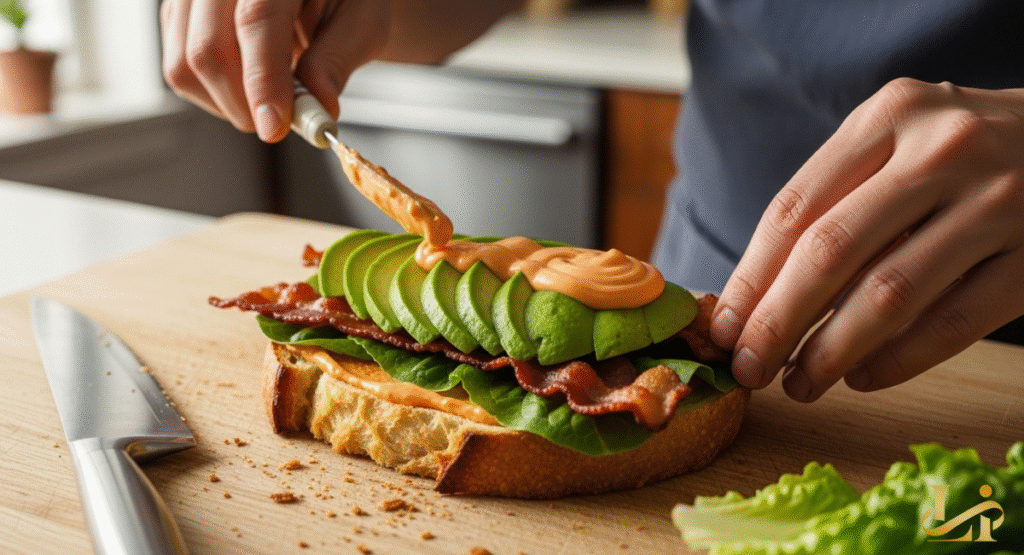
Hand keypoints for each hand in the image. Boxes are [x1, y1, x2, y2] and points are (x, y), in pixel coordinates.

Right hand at [160, 0, 388, 141]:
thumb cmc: (344, 0)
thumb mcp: (362, 22)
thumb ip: (337, 60)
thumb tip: (318, 106)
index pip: (256, 20)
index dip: (263, 79)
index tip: (275, 126)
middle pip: (209, 47)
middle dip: (245, 103)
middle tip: (282, 122)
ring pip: (185, 65)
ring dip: (229, 102)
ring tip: (271, 94)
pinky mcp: (178, 13)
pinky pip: (180, 69)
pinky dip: (214, 93)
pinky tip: (249, 81)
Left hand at [710, 78, 1023, 400]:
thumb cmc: (956, 152)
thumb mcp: (894, 142)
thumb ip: (832, 200)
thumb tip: (753, 297)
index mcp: (888, 117)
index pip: (794, 210)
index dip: (750, 278)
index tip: (722, 328)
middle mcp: (942, 151)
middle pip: (831, 253)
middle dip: (777, 322)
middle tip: (748, 368)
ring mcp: (997, 202)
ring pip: (889, 295)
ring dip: (831, 352)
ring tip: (800, 383)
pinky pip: (953, 324)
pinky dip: (897, 361)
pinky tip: (862, 377)